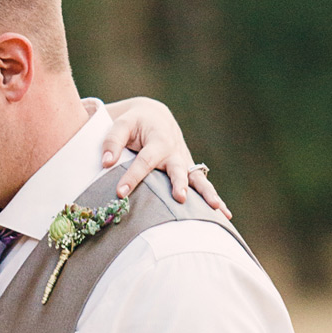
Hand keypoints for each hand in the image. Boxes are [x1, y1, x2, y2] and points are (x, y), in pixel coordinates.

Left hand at [102, 96, 230, 215]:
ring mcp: (184, 162)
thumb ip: (112, 141)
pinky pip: (203, 185)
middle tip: (180, 197)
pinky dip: (215, 198)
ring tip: (215, 208)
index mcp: (157, 140)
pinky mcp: (189, 171)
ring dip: (206, 193)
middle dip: (179, 183)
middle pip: (177, 169)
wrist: (155, 117)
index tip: (120, 193)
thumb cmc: (135, 124)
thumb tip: (106, 162)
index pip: (144, 161)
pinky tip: (226, 215)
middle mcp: (174, 152)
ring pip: (197, 179)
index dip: (132, 177)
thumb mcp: (121, 124)